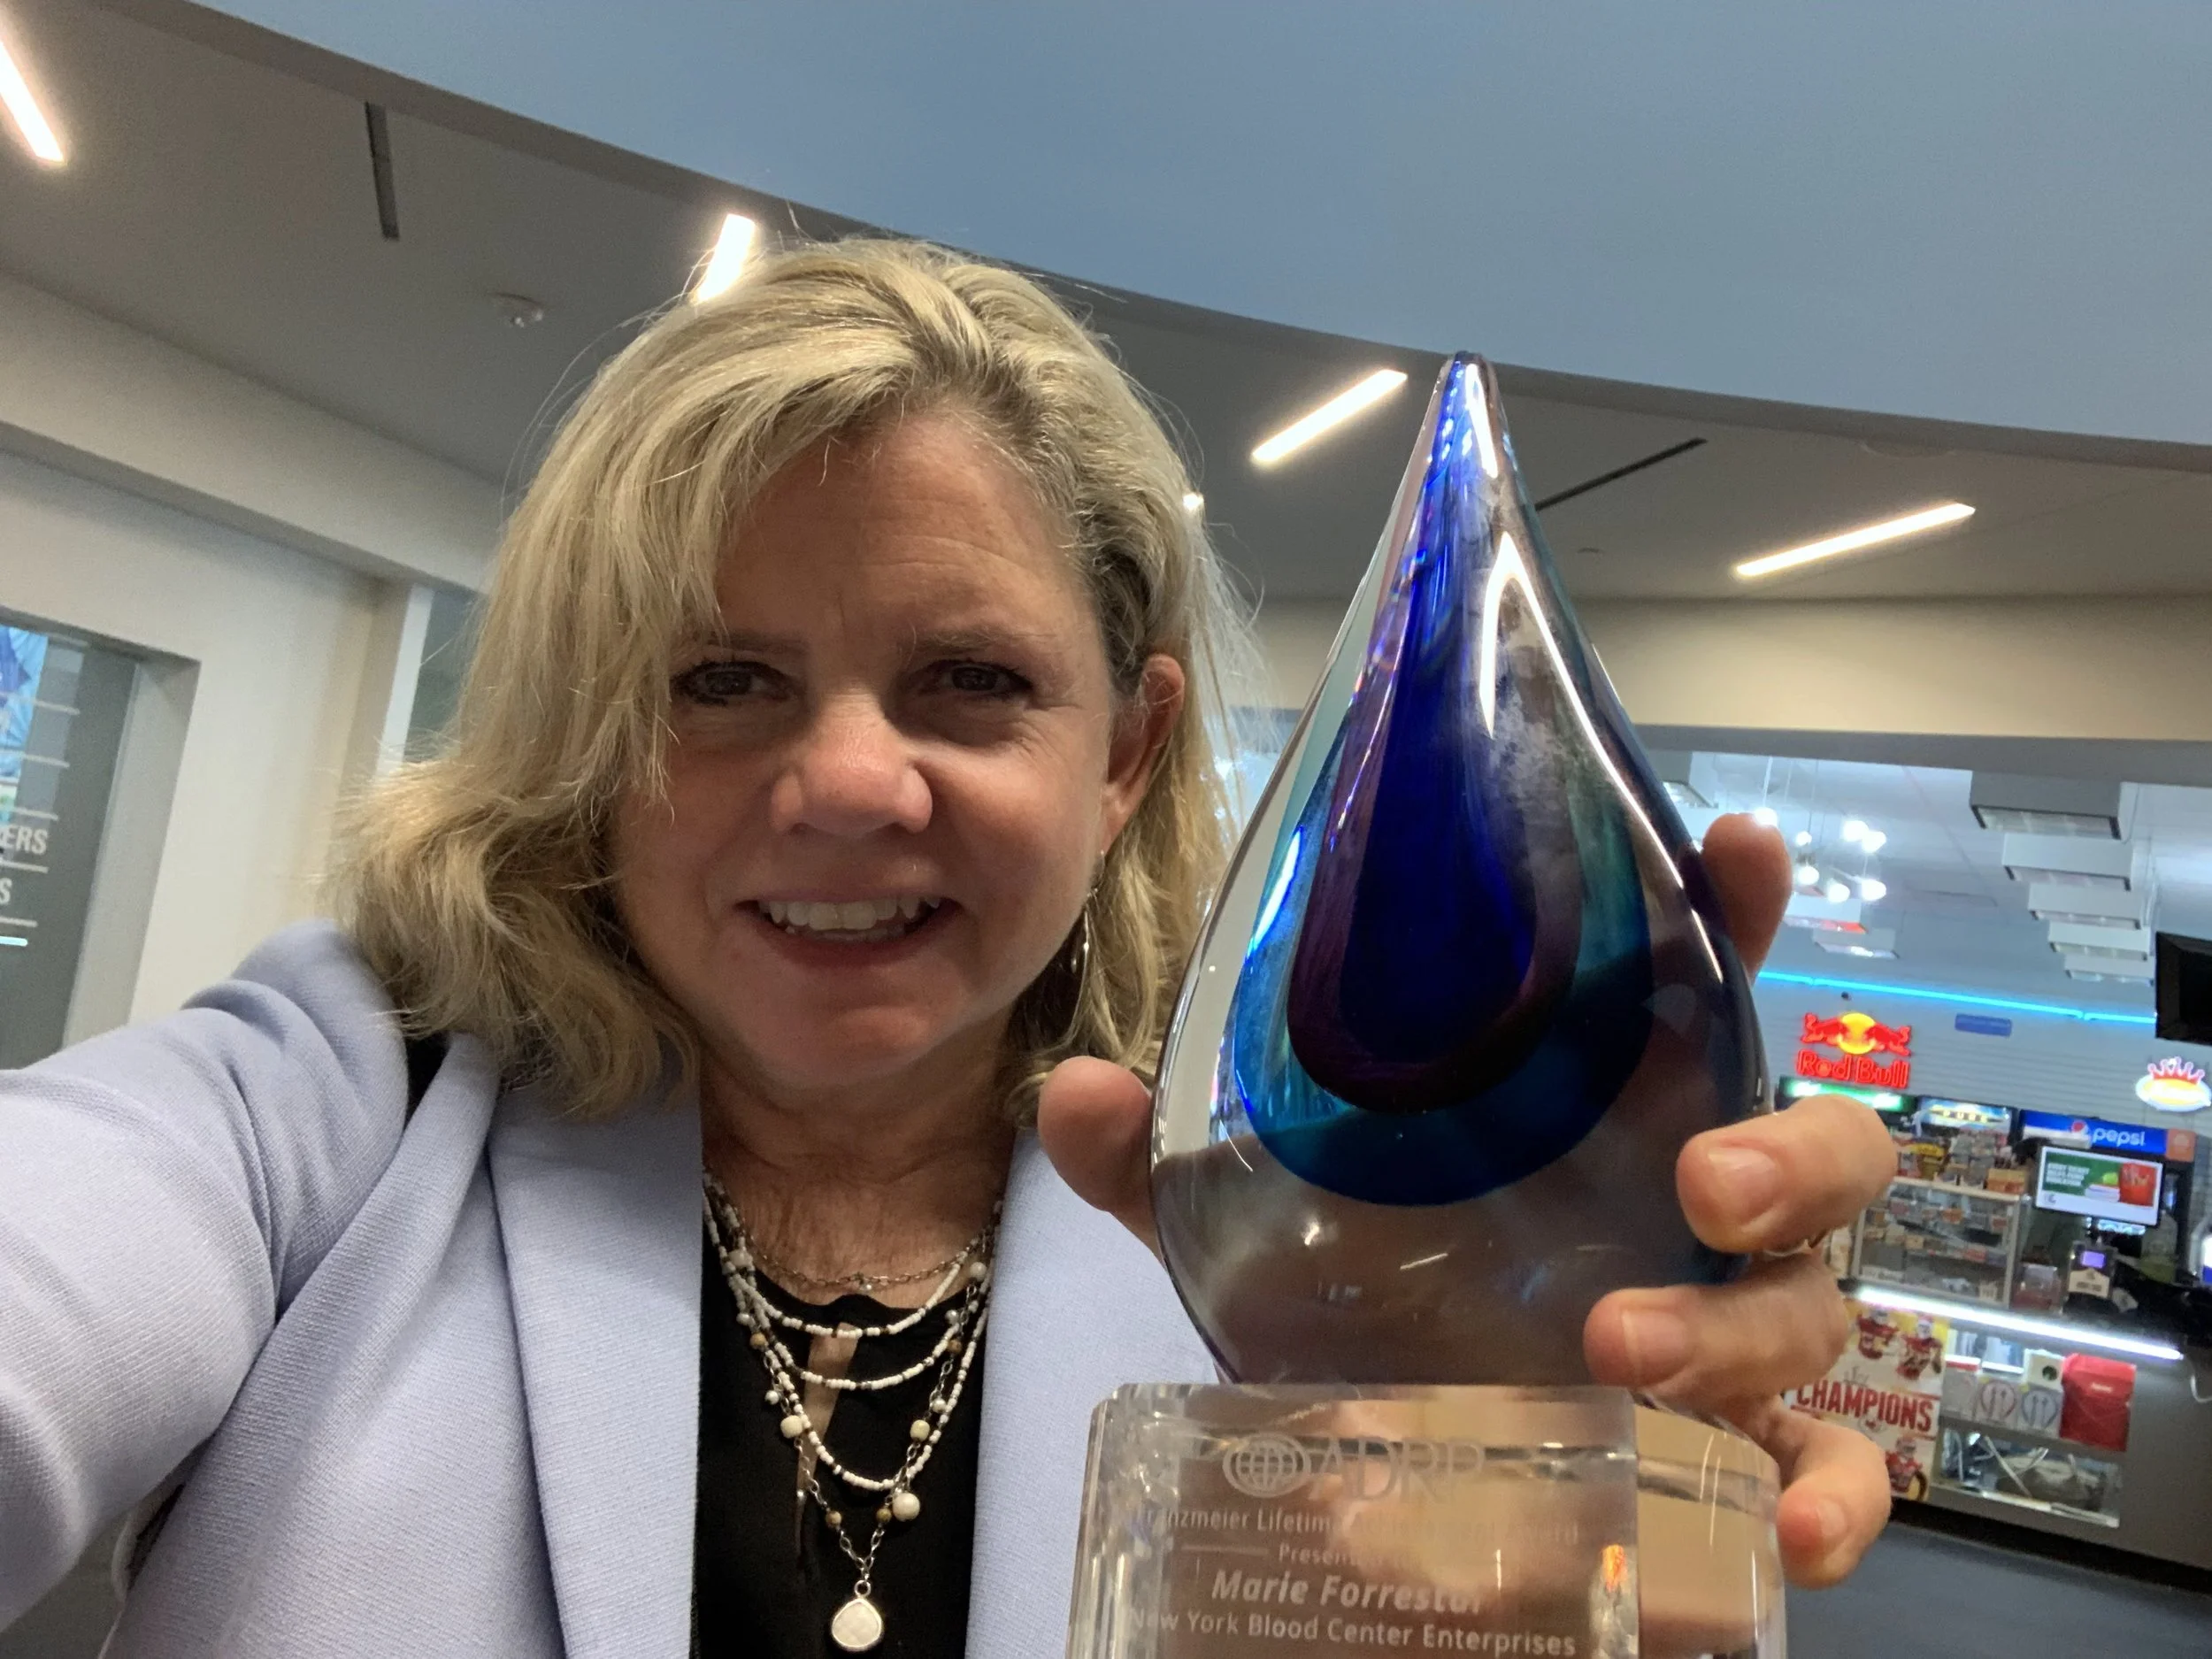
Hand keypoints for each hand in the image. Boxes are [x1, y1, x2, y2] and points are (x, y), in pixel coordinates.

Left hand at [1039, 812, 1896, 1586]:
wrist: (1373, 1480)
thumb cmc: (1353, 1304)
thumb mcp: (1249, 1227)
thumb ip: (1168, 1159)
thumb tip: (1075, 1091)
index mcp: (1589, 1111)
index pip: (1686, 986)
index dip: (1726, 911)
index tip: (1739, 847)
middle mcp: (1686, 1208)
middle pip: (1814, 1147)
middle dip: (1784, 1148)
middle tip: (1703, 1175)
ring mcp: (1724, 1332)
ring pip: (1810, 1306)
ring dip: (1741, 1324)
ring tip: (1625, 1350)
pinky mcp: (1735, 1457)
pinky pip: (1832, 1470)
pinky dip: (1832, 1496)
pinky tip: (1785, 1521)